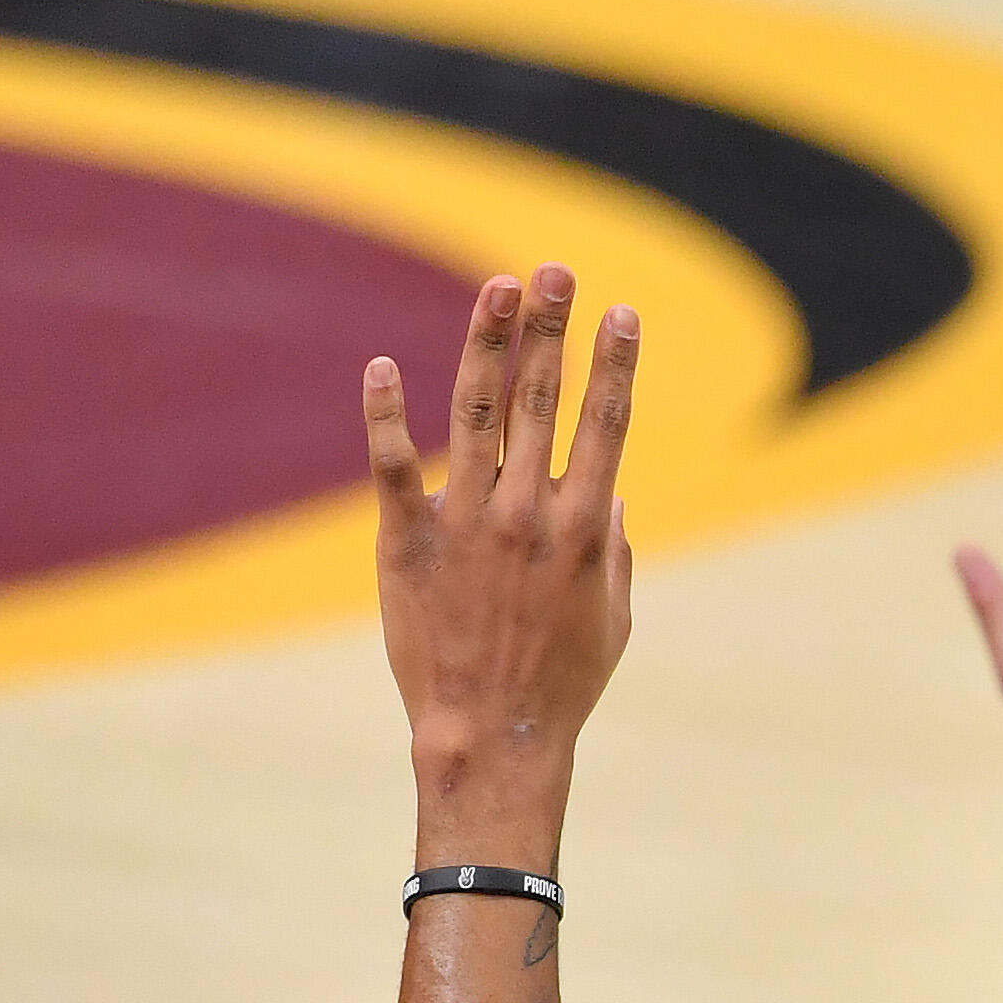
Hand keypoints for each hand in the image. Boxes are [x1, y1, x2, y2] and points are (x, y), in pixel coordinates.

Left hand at [370, 268, 634, 842]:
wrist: (490, 732)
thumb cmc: (564, 681)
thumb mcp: (614, 614)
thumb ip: (615, 546)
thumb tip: (607, 489)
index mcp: (586, 528)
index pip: (606, 423)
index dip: (614, 363)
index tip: (621, 311)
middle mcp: (529, 511)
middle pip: (543, 397)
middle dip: (553, 326)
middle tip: (556, 270)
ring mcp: (467, 521)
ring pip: (476, 410)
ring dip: (489, 341)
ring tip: (500, 288)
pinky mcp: (408, 540)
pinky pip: (393, 463)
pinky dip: (385, 413)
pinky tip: (381, 364)